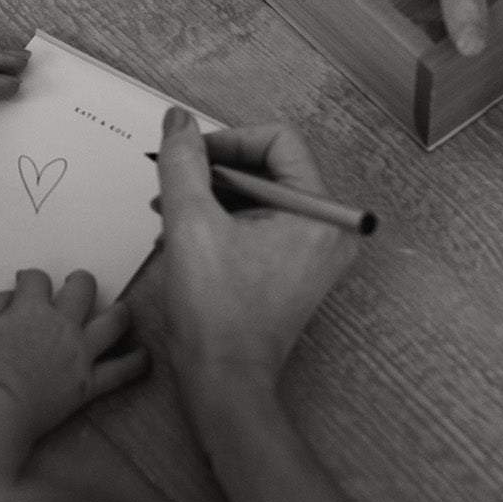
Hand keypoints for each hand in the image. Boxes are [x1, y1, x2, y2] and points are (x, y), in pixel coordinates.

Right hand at [0, 269, 147, 440]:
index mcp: (33, 308)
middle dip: (80, 280)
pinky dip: (136, 362)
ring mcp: (80, 353)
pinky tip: (143, 355)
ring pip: (114, 322)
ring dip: (120, 312)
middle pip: (84, 288)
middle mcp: (63, 324)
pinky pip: (121, 371)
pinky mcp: (89, 382)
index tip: (27, 283)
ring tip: (122, 309)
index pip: (38, 279)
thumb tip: (12, 296)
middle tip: (77, 284)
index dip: (31, 278)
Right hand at [143, 109, 358, 399]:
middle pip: (270, 166)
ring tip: (172, 211)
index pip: (278, 140)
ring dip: (214, 195)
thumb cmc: (217, 314)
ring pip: (261, 194)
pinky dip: (225, 219)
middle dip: (216, 170)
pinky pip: (263, 222)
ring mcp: (315, 252)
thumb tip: (179, 121)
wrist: (224, 380)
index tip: (190, 155)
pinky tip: (186, 233)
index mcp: (319, 213)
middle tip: (176, 183)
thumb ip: (184, 162)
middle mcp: (329, 230)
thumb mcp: (191, 222)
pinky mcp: (297, 268)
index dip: (228, 140)